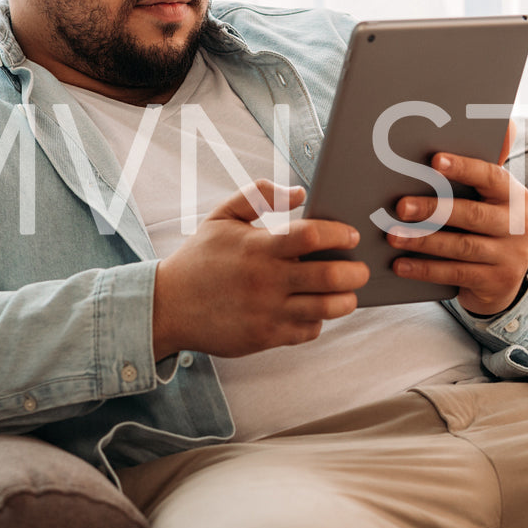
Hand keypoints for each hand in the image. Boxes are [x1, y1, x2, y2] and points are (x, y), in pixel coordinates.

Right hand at [152, 179, 369, 359]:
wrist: (167, 306)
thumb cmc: (199, 258)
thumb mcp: (222, 216)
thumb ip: (259, 194)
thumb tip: (300, 191)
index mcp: (258, 247)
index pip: (312, 236)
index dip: (339, 234)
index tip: (350, 236)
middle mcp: (266, 281)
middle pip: (330, 276)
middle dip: (356, 272)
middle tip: (360, 268)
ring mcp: (267, 312)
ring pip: (326, 309)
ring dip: (346, 300)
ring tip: (348, 291)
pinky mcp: (266, 336)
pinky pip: (308, 331)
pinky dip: (319, 320)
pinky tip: (315, 308)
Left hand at [387, 122, 527, 315]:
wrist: (511, 280)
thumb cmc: (491, 226)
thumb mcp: (493, 199)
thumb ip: (486, 167)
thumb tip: (501, 120)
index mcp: (514, 195)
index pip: (491, 176)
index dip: (464, 168)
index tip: (435, 161)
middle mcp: (518, 225)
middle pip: (472, 215)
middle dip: (433, 209)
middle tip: (400, 206)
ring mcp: (509, 256)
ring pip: (461, 247)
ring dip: (423, 241)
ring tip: (392, 235)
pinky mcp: (496, 282)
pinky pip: (455, 274)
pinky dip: (425, 269)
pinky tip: (401, 264)